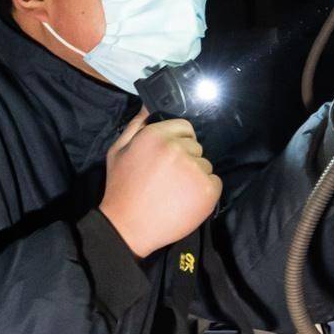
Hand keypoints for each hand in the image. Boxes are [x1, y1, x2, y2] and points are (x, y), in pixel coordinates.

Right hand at [98, 108, 221, 256]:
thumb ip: (135, 126)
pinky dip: (204, 192)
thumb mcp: (118, 151)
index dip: (178, 142)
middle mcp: (177, 148)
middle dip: (186, 160)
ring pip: (205, 166)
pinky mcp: (207, 190)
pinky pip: (215, 183)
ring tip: (175, 192)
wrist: (127, 227)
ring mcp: (194, 169)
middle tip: (169, 179)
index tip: (169, 158)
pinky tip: (185, 201)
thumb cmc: (120, 188)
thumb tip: (149, 105)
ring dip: (195, 177)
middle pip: (196, 147)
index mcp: (155, 135)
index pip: (185, 127)